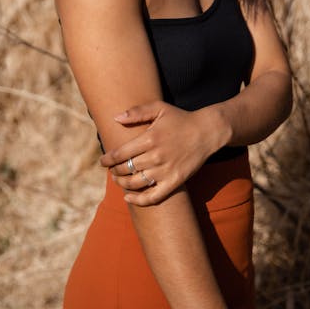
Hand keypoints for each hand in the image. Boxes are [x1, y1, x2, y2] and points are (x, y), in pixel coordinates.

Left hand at [100, 101, 224, 204]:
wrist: (206, 132)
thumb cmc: (180, 118)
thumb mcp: (159, 108)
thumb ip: (137, 112)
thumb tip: (115, 118)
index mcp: (149, 138)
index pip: (120, 153)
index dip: (108, 159)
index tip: (103, 161)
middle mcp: (156, 156)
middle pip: (126, 169)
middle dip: (115, 171)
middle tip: (112, 170)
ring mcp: (165, 170)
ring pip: (135, 183)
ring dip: (122, 184)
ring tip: (118, 181)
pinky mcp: (174, 181)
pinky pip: (152, 196)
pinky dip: (138, 200)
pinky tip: (128, 197)